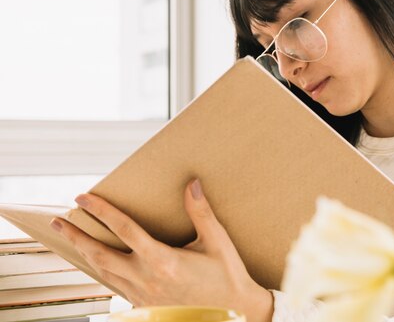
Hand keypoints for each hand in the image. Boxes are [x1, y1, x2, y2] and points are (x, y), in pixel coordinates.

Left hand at [50, 179, 273, 321]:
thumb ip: (201, 212)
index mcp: (163, 261)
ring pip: (104, 273)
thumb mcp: (217, 241)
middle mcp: (147, 279)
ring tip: (72, 239)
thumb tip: (192, 184)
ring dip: (85, 254)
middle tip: (58, 222)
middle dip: (77, 237)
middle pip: (101, 255)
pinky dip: (102, 271)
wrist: (234, 312)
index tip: (83, 198)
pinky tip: (99, 264)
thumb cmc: (227, 276)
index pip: (125, 230)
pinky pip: (115, 286)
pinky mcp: (146, 306)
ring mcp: (144, 296)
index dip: (102, 212)